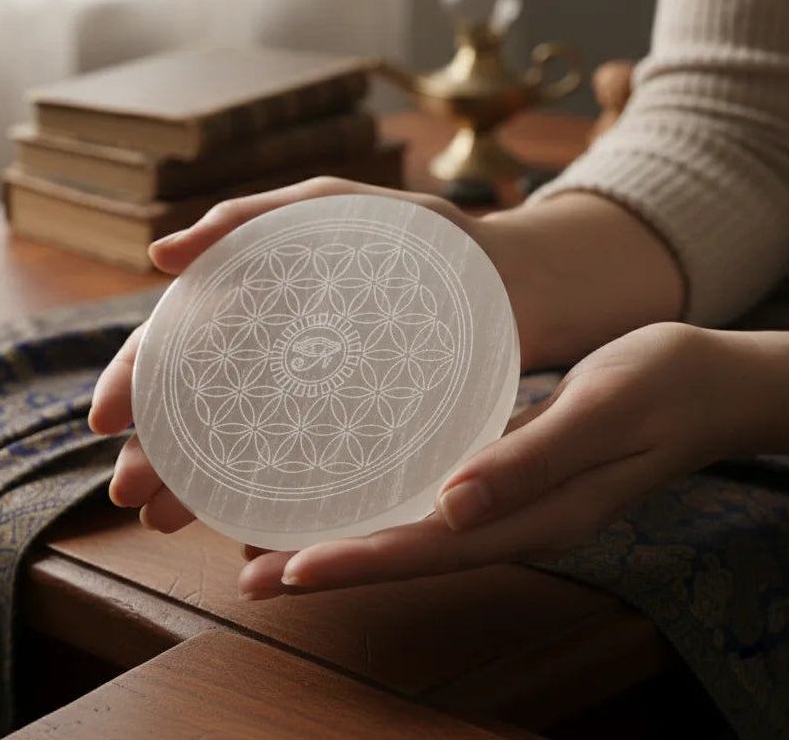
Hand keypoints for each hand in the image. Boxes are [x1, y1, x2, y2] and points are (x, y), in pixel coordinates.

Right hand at [88, 176, 490, 535]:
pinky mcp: (358, 433)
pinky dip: (271, 500)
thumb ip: (250, 218)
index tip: (104, 420)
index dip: (135, 378)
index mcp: (259, 303)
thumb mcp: (330, 208)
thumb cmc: (417, 234)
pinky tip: (252, 531)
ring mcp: (315, 398)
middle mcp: (277, 356)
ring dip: (197, 487)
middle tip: (131, 495)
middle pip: (199, 404)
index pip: (178, 340)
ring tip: (167, 522)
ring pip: (240, 446)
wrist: (512, 281)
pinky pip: (302, 471)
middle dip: (156, 451)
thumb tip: (157, 254)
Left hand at [235, 322, 741, 597]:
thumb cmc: (658, 387)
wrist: (702, 382)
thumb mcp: (600, 415)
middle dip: (331, 562)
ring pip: (415, 530)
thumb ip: (529, 461)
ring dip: (349, 537)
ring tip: (273, 538)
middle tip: (250, 570)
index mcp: (535, 517)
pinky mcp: (505, 470)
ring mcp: (508, 500)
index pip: (430, 552)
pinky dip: (385, 501)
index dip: (358, 563)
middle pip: (409, 552)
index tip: (289, 570)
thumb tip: (452, 507)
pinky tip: (349, 489)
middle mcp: (512, 519)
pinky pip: (434, 497)